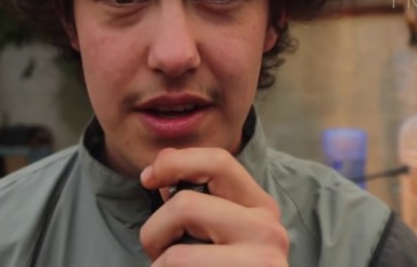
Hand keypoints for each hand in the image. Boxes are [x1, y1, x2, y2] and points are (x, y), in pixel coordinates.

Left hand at [139, 147, 288, 266]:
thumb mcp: (222, 232)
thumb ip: (197, 201)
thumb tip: (160, 170)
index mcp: (262, 207)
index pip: (218, 161)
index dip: (174, 161)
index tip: (148, 179)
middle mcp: (268, 231)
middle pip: (184, 206)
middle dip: (154, 232)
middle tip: (159, 253)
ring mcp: (260, 265)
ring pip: (174, 257)